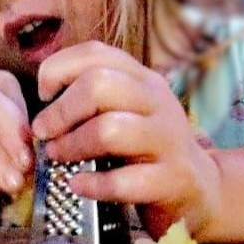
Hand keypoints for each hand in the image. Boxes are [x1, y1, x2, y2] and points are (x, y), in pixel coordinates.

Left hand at [31, 41, 219, 238]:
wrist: (201, 190)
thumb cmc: (147, 149)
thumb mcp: (126, 112)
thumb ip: (92, 96)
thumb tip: (44, 94)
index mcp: (143, 79)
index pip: (95, 53)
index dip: (58, 69)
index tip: (44, 95)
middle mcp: (158, 102)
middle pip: (99, 85)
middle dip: (61, 110)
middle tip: (43, 132)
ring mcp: (168, 140)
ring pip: (110, 130)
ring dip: (72, 145)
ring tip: (57, 157)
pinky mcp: (172, 180)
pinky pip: (124, 181)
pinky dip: (92, 185)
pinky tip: (77, 185)